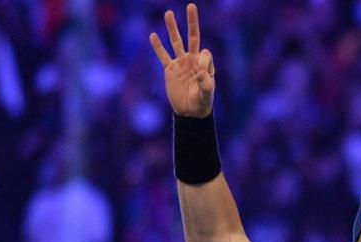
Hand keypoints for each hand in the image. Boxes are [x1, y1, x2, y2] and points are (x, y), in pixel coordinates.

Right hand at [149, 3, 214, 117]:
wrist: (189, 113)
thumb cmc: (201, 104)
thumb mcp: (207, 96)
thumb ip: (206, 84)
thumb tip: (201, 72)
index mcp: (204, 65)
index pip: (204, 53)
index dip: (203, 61)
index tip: (201, 75)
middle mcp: (192, 61)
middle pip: (192, 37)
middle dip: (192, 22)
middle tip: (191, 6)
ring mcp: (180, 63)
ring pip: (176, 42)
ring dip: (172, 28)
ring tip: (169, 13)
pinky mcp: (169, 70)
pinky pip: (162, 56)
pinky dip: (157, 46)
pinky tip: (153, 35)